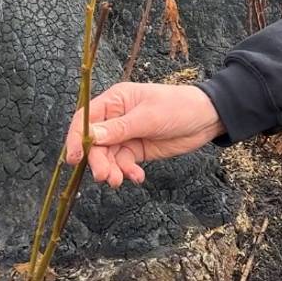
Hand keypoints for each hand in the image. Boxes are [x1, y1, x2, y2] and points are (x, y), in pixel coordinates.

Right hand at [65, 83, 225, 187]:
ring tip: (120, 180)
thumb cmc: (179, 107)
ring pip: (108, 156)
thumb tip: (90, 136)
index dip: (76, 139)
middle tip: (105, 176)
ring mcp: (126, 135)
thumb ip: (120, 128)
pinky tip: (137, 176)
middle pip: (94, 143)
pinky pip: (123, 163)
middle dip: (98, 160)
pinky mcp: (137, 149)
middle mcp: (116, 118)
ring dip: (112, 169)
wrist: (208, 118)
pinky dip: (127, 171)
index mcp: (115, 100)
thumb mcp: (149, 117)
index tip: (74, 159)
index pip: (85, 119)